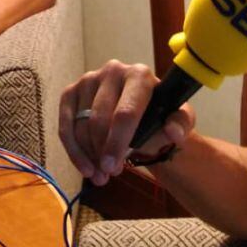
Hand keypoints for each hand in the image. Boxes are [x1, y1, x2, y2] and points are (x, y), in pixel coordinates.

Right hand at [59, 60, 194, 185]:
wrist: (140, 113)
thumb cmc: (159, 116)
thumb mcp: (178, 120)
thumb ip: (181, 124)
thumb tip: (173, 132)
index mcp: (139, 74)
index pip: (125, 112)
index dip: (117, 142)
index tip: (113, 167)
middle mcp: (112, 71)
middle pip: (99, 120)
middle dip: (102, 152)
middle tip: (110, 174)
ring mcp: (88, 80)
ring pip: (81, 125)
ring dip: (88, 155)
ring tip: (100, 176)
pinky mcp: (71, 92)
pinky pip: (65, 126)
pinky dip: (73, 151)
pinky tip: (84, 168)